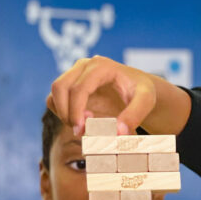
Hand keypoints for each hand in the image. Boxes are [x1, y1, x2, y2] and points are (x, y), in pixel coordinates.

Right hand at [46, 55, 190, 135]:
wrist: (138, 90)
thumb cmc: (142, 93)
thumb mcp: (146, 102)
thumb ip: (134, 115)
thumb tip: (119, 132)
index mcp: (101, 66)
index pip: (79, 88)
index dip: (77, 111)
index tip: (81, 130)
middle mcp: (83, 66)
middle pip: (60, 88)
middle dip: (67, 113)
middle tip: (82, 131)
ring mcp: (75, 74)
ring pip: (54, 94)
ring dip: (64, 114)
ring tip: (87, 125)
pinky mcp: (71, 86)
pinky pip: (56, 100)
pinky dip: (64, 113)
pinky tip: (84, 120)